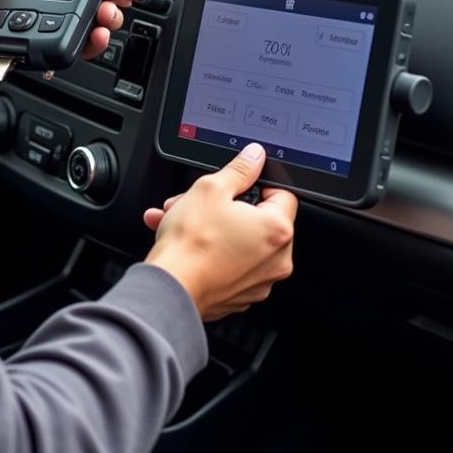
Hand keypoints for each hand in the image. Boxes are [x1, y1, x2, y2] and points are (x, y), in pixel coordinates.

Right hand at [144, 144, 297, 321]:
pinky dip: (212, 253)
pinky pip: (230, 264)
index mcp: (278, 230)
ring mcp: (259, 281)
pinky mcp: (240, 295)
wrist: (169, 288)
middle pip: (257, 220)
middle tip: (197, 203)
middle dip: (224, 207)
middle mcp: (277, 260)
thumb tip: (254, 157)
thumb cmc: (190, 244)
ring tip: (179, 221)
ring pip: (240, 242)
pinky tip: (185, 243)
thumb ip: (239, 169)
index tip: (235, 186)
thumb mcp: (210, 188)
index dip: (256, 184)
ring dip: (212, 228)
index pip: (283, 194)